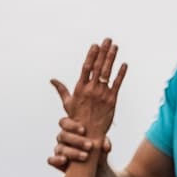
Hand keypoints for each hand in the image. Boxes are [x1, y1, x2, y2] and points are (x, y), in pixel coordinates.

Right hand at [48, 38, 126, 159]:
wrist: (88, 137)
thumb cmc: (76, 120)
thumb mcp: (68, 103)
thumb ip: (61, 89)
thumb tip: (52, 80)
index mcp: (80, 88)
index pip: (86, 67)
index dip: (91, 55)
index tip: (95, 45)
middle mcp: (91, 90)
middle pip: (98, 66)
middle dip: (103, 52)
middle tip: (108, 40)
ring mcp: (102, 95)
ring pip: (108, 72)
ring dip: (112, 58)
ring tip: (115, 46)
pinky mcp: (112, 101)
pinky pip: (117, 84)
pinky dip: (121, 74)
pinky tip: (124, 64)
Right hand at [48, 117, 111, 170]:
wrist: (96, 168)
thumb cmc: (98, 150)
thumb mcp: (102, 145)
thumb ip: (104, 142)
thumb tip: (106, 146)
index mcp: (71, 128)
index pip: (65, 122)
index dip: (72, 125)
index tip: (84, 130)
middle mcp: (63, 137)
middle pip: (63, 135)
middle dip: (76, 140)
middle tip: (90, 145)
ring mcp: (59, 149)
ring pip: (59, 148)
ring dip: (72, 152)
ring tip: (85, 156)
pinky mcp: (57, 161)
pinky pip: (51, 160)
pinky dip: (56, 159)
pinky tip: (65, 160)